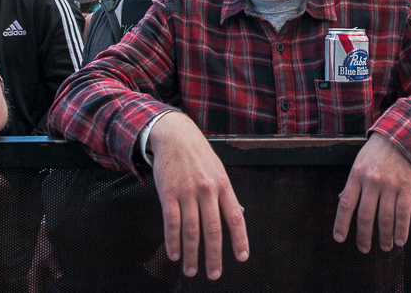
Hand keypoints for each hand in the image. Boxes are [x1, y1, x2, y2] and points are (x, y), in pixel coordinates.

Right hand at [148, 112, 248, 279]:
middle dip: (214, 256)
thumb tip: (239, 215)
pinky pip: (171, 222)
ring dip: (191, 254)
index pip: (235, 217)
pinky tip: (173, 254)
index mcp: (223, 185)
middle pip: (212, 229)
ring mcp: (187, 192)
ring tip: (191, 270)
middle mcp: (207, 190)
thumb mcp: (219, 170)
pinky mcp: (168, 193)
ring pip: (190, 230)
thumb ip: (227, 195)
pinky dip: (172, 241)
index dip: (240, 239)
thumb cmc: (199, 155)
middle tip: (214, 274)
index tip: (242, 257)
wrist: (175, 135)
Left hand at [333, 133, 410, 252]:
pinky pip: (404, 213)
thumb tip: (342, 202)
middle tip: (364, 249)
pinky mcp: (407, 187)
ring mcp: (390, 185)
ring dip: (385, 237)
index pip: (346, 203)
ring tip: (385, 247)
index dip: (341, 223)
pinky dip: (402, 230)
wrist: (403, 135)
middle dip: (364, 236)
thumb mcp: (360, 162)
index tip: (339, 238)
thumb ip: (353, 183)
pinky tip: (400, 240)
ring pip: (385, 218)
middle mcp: (372, 181)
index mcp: (357, 174)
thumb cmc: (378, 152)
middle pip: (366, 215)